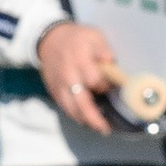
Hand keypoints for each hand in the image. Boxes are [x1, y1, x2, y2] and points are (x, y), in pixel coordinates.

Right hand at [37, 19, 119, 135]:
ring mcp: (59, 85)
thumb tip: (110, 60)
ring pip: (71, 109)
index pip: (95, 81)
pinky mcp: (54, 90)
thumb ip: (103, 49)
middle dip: (94, 118)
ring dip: (85, 120)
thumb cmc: (77, 39)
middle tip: (106, 128)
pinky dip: (75, 116)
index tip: (116, 89)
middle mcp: (68, 75)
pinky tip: (86, 120)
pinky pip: (64, 107)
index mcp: (80, 60)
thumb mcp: (93, 36)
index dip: (106, 87)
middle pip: (81, 102)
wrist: (50, 39)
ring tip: (99, 128)